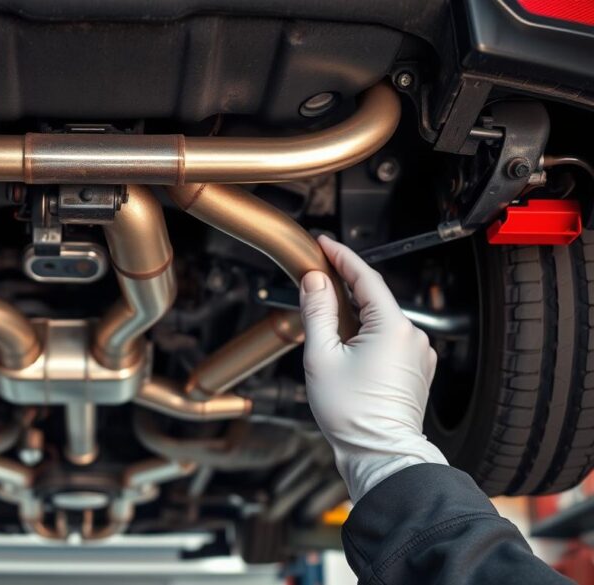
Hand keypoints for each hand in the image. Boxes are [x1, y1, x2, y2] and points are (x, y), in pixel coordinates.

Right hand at [299, 235, 446, 501]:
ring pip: (380, 320)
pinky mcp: (416, 370)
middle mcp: (412, 336)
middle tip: (316, 278)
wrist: (380, 453)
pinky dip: (367, 334)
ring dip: (354, 314)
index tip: (324, 243)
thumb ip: (317, 311)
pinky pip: (389, 340)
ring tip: (326, 321)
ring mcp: (418, 354)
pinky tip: (347, 346)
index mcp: (392, 327)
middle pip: (373, 298)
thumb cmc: (352, 413)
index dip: (342, 256)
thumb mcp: (321, 356)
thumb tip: (315, 281)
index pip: (366, 277)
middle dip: (344, 286)